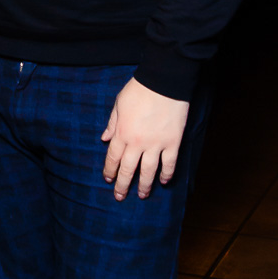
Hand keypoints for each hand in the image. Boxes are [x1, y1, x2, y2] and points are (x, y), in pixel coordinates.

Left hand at [101, 77, 188, 200]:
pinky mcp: (173, 142)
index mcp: (122, 133)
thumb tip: (104, 138)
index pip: (113, 158)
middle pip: (128, 169)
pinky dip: (167, 174)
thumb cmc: (139, 90)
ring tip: (142, 195)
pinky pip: (169, 163)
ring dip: (144, 185)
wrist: (164, 82)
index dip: (110, 171)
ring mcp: (156, 144)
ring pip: (148, 171)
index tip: (108, 179)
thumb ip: (112, 123)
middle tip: (119, 196)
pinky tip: (164, 181)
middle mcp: (137, 143)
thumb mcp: (119, 104)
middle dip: (122, 184)